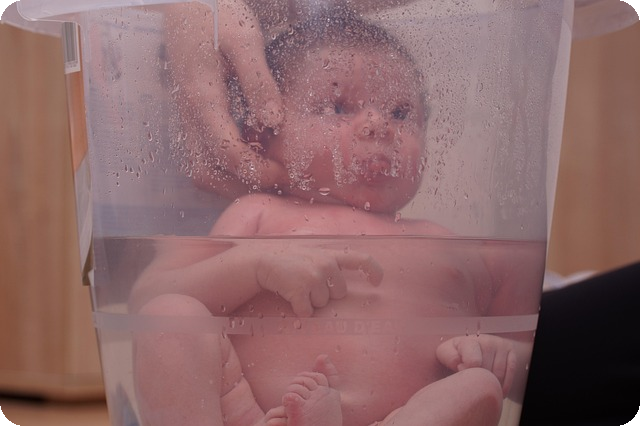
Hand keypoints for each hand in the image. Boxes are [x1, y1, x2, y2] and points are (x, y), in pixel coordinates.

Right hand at [164, 1, 286, 196]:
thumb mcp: (244, 40)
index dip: (257, 170)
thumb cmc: (215, 13)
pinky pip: (203, 154)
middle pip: (207, 172)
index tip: (285, 172)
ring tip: (267, 174)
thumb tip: (274, 121)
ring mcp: (186, 117)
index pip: (227, 152)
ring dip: (232, 181)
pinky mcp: (191, 116)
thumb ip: (258, 82)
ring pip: (201, 168)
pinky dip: (226, 166)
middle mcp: (189, 115)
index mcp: (202, 98)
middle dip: (242, 185)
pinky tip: (253, 156)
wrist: (183, 1)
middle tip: (277, 181)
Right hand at [256, 246, 382, 316]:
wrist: (262, 261)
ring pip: (323, 304)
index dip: (374, 271)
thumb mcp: (312, 252)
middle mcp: (326, 264)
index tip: (377, 282)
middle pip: (340, 293)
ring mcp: (314, 276)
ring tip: (297, 287)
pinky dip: (299, 309)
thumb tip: (345, 277)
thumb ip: (329, 260)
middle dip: (326, 294)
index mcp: (331, 254)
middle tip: (308, 284)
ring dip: (311, 301)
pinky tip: (290, 296)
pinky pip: (307, 312)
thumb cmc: (288, 260)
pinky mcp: (301, 289)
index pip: (361, 259)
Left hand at [436, 334, 515, 395]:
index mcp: (468, 341)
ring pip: (499, 376)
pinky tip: (495, 388)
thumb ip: (450, 358)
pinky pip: (510, 375)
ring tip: (482, 385)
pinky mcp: (511, 351)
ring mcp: (500, 345)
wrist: (475, 346)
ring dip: (491, 385)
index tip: (462, 372)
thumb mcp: (446, 353)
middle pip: (487, 373)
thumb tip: (462, 365)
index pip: (474, 362)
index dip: (467, 373)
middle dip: (478, 381)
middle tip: (472, 380)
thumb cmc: (457, 353)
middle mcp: (486, 340)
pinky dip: (503, 386)